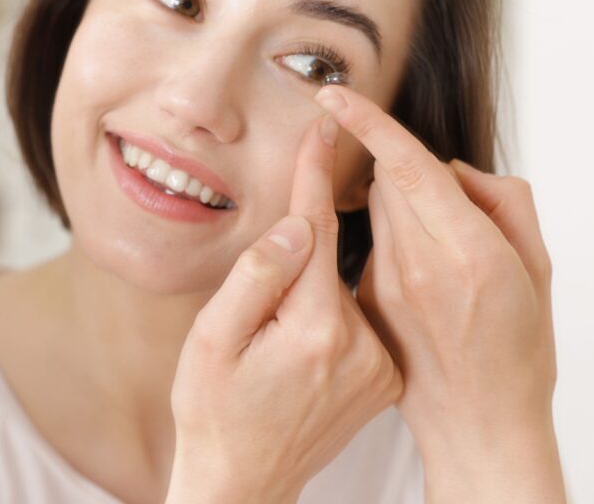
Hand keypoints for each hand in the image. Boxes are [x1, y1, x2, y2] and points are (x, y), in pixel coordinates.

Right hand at [166, 112, 401, 503]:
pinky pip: (355, 318)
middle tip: (272, 263)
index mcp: (314, 327)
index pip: (317, 228)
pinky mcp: (382, 377)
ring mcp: (377, 364)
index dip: (315, 173)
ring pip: (343, 287)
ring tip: (272, 332)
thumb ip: (254, 277)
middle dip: (305, 235)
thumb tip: (294, 225)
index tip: (323, 126)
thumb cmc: (213, 412)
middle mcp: (359, 344)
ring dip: (312, 280)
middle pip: (332, 256)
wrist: (243, 482)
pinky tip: (296, 343)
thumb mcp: (211, 341)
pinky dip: (328, 311)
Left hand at [314, 84, 564, 501]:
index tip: (334, 95)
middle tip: (441, 204)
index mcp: (465, 252)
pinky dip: (392, 241)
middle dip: (405, 171)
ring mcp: (385, 286)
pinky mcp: (366, 301)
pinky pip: (371, 245)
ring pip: (376, 210)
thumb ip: (502, 203)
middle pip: (387, 180)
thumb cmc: (519, 351)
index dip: (367, 123)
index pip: (404, 167)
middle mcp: (416, 265)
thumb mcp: (536, 268)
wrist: (478, 425)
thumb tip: (455, 169)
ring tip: (437, 254)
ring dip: (398, 205)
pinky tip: (418, 281)